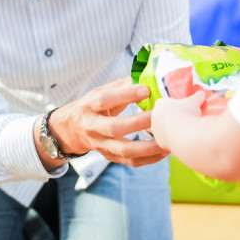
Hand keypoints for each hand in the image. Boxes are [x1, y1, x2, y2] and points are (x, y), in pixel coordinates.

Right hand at [48, 77, 168, 166]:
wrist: (72, 129)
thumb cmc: (94, 106)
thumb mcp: (101, 91)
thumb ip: (122, 86)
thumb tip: (148, 78)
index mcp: (89, 106)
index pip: (105, 100)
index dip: (126, 94)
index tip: (147, 90)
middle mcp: (92, 127)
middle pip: (114, 128)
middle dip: (138, 123)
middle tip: (159, 115)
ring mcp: (100, 145)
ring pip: (124, 150)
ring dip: (148, 147)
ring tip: (167, 139)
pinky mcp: (109, 156)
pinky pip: (131, 161)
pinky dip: (149, 158)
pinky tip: (164, 150)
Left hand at [151, 90, 205, 149]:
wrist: (184, 135)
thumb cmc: (187, 113)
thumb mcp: (194, 102)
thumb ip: (196, 96)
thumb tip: (201, 93)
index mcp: (160, 104)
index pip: (163, 103)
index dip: (173, 105)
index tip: (181, 108)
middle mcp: (154, 117)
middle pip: (162, 116)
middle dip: (171, 118)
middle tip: (182, 119)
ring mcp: (155, 131)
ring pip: (162, 129)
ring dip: (170, 130)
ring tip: (183, 131)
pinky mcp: (159, 143)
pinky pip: (166, 140)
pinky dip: (172, 140)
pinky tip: (182, 139)